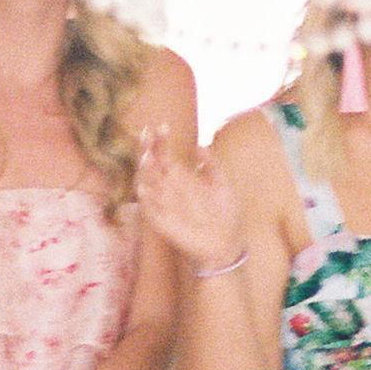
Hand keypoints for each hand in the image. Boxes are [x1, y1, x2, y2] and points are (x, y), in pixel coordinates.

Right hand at [135, 126, 244, 275]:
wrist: (226, 242)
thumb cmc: (224, 213)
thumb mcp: (222, 184)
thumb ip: (212, 164)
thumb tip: (200, 145)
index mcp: (180, 178)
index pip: (164, 155)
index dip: (160, 142)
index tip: (161, 127)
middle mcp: (167, 189)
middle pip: (150, 166)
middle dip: (147, 150)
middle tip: (147, 136)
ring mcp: (162, 205)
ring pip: (145, 184)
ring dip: (144, 171)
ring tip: (147, 158)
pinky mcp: (161, 223)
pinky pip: (149, 211)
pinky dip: (146, 201)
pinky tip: (144, 189)